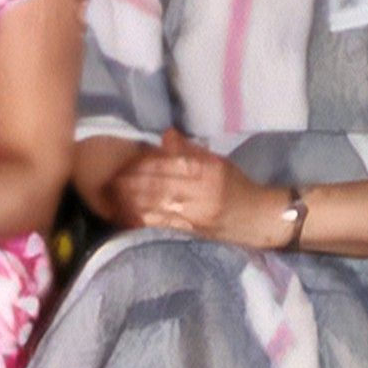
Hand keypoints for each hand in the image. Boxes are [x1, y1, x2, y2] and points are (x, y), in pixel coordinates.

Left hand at [111, 130, 282, 247]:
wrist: (258, 218)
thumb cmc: (238, 186)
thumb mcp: (219, 162)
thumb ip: (191, 150)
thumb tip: (165, 135)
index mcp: (208, 170)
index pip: (167, 164)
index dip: (142, 164)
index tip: (123, 162)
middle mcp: (200, 192)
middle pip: (156, 185)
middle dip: (129, 183)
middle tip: (109, 180)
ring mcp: (194, 215)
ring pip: (154, 206)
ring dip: (129, 202)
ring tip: (111, 196)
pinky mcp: (190, 232)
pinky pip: (160, 225)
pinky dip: (140, 220)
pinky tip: (125, 216)